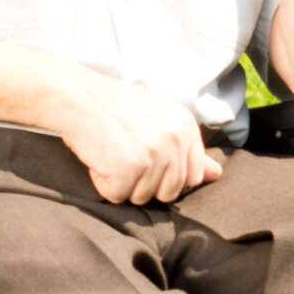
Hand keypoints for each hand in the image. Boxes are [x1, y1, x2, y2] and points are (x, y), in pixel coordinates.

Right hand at [54, 73, 222, 204]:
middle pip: (170, 192)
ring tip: (111, 153)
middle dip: (144, 182)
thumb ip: (189, 150)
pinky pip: (118, 196)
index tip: (146, 157)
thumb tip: (217, 174)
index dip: (167, 175)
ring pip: (142, 197)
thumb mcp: (159, 121)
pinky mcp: (128, 168)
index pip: (193, 176)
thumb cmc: (114, 110)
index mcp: (186, 126)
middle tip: (124, 154)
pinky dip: (103, 183)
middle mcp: (175, 139)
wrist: (76, 97)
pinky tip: (99, 159)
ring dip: (122, 183)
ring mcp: (153, 154)